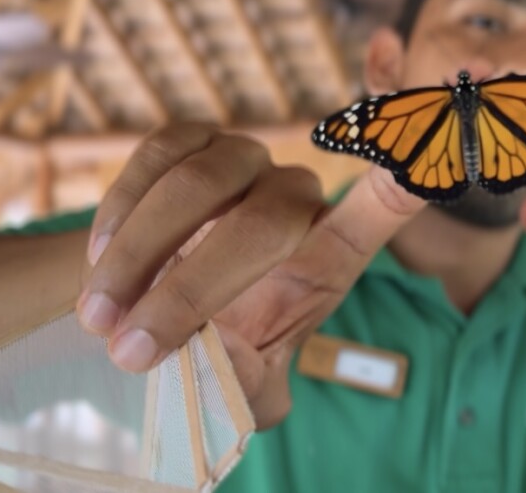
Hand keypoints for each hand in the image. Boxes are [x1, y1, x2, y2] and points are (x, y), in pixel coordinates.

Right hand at [77, 123, 423, 427]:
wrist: (154, 310)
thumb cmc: (216, 348)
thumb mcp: (245, 384)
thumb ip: (253, 386)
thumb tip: (244, 380)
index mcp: (330, 252)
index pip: (386, 203)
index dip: (407, 174)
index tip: (426, 157)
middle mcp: (295, 197)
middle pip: (267, 221)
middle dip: (193, 288)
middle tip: (132, 349)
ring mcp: (245, 161)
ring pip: (202, 183)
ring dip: (141, 256)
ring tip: (100, 318)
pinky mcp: (192, 139)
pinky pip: (159, 153)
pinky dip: (121, 210)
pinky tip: (98, 261)